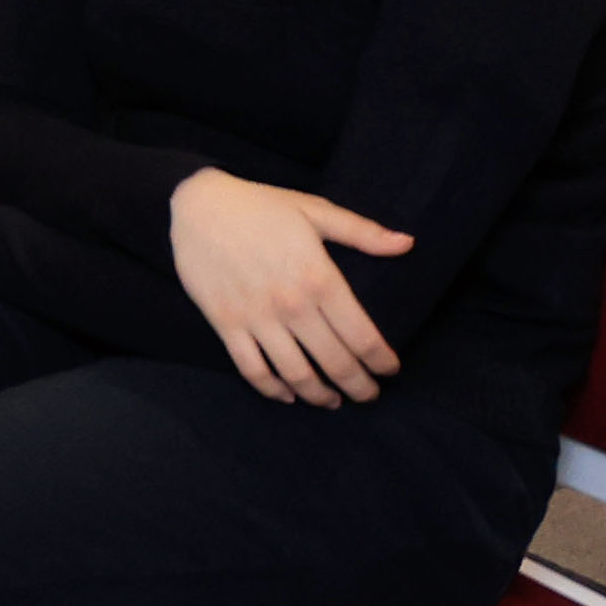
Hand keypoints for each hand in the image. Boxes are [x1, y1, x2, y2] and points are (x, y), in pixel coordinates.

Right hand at [168, 170, 412, 403]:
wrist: (198, 204)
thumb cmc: (261, 206)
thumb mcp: (314, 211)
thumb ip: (362, 232)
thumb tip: (407, 244)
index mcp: (319, 278)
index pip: (362, 337)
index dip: (381, 361)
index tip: (390, 370)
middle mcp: (292, 304)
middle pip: (335, 362)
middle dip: (358, 386)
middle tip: (368, 394)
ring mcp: (256, 317)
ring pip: (296, 373)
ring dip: (319, 395)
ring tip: (333, 401)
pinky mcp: (226, 323)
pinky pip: (252, 368)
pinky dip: (272, 389)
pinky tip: (287, 395)